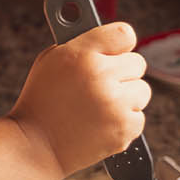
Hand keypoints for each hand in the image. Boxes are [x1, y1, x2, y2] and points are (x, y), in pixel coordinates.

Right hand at [16, 22, 149, 175]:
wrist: (36, 145)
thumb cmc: (42, 100)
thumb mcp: (52, 59)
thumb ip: (84, 44)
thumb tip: (116, 39)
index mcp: (83, 54)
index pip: (125, 34)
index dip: (120, 45)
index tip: (115, 53)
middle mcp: (102, 77)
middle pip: (138, 64)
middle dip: (123, 73)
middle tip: (102, 85)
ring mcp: (115, 105)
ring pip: (143, 91)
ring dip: (128, 97)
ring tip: (101, 106)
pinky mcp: (123, 130)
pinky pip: (140, 117)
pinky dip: (126, 122)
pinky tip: (103, 124)